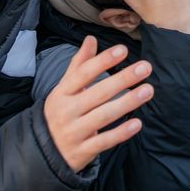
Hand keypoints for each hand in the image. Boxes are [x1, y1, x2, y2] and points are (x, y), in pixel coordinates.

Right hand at [43, 36, 152, 171]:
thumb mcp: (63, 89)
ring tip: (148, 90)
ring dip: (127, 103)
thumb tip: (91, 39)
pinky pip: (104, 141)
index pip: (83, 74)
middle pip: (97, 93)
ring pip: (103, 116)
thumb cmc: (59, 112)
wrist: (41, 151)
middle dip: (123, 79)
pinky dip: (120, 133)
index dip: (103, 61)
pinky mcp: (82, 151)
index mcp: (62, 93)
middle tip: (146, 67)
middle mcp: (67, 111)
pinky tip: (137, 123)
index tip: (123, 50)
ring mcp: (74, 132)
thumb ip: (79, 65)